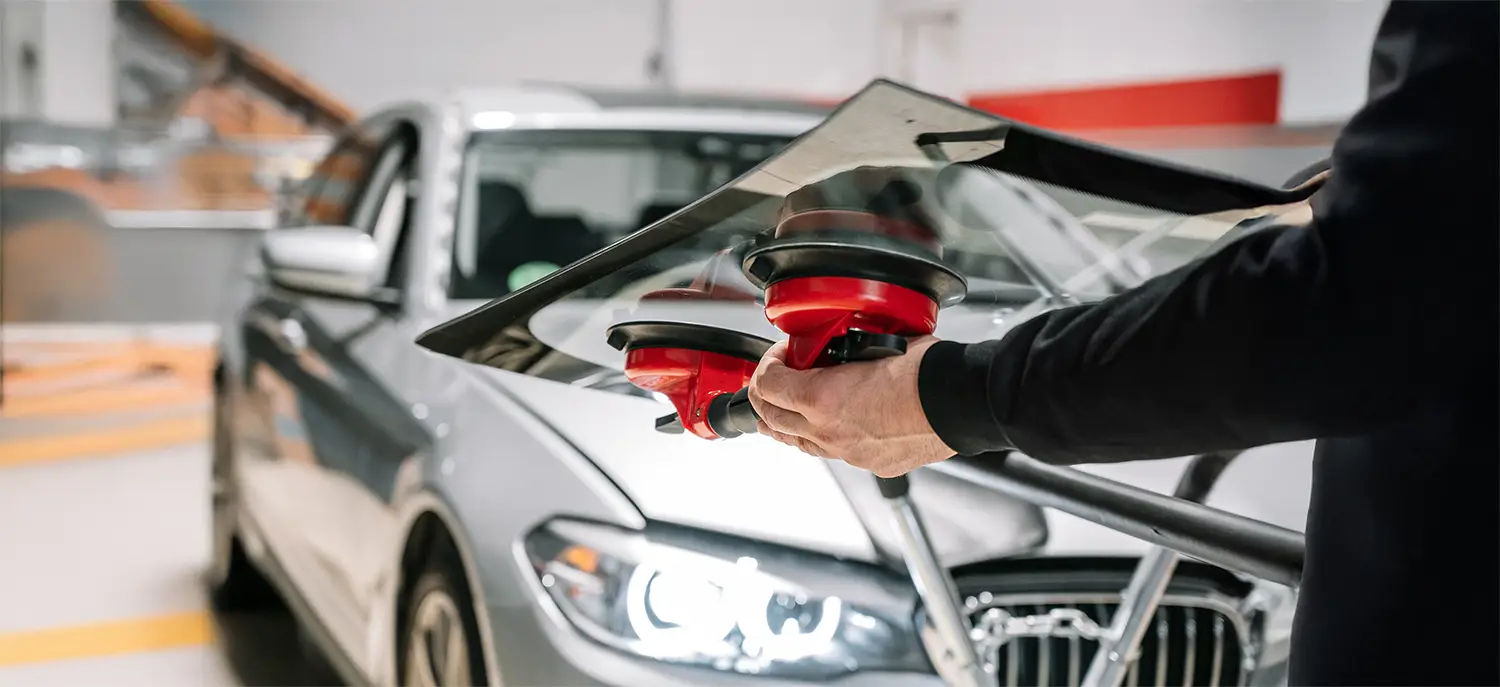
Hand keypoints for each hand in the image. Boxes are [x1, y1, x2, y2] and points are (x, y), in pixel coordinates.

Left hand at [747, 336, 956, 476]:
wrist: (960, 402)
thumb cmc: (926, 370)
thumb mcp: (873, 340)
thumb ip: (844, 344)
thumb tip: (836, 337)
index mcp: (822, 397)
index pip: (766, 385)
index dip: (767, 365)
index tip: (781, 355)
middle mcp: (828, 431)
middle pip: (771, 420)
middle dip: (765, 397)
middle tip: (774, 379)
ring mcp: (847, 452)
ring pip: (797, 443)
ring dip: (785, 422)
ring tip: (785, 408)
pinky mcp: (868, 463)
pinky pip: (830, 452)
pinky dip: (819, 436)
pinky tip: (827, 424)